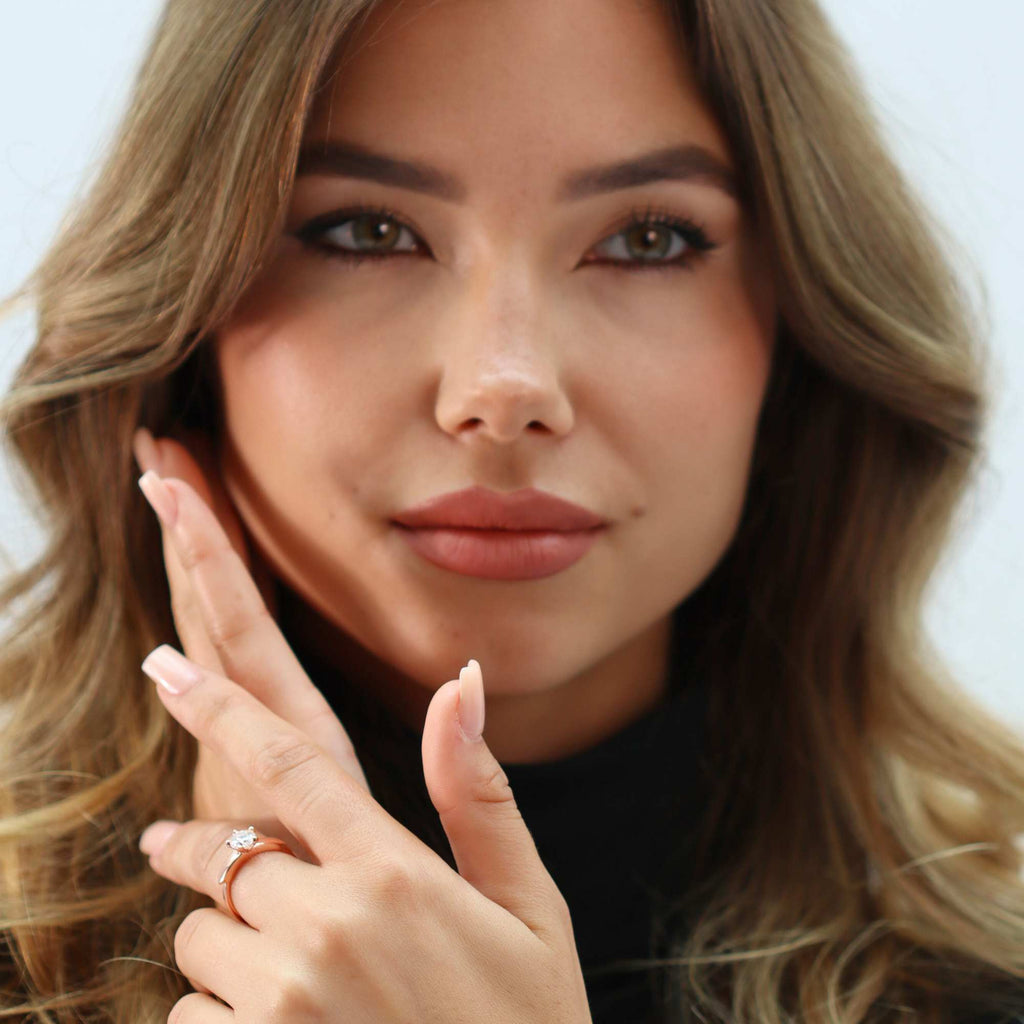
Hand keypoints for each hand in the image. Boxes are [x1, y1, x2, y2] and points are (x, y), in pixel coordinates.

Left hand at [134, 479, 590, 1021]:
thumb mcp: (527, 907)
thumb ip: (479, 790)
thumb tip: (462, 680)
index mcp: (395, 874)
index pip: (289, 763)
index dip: (219, 707)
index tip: (167, 667)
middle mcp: (327, 928)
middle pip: (224, 863)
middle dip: (232, 871)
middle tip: (261, 890)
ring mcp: (280, 1006)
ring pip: (200, 946)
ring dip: (234, 958)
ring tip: (311, 996)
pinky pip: (193, 1021)